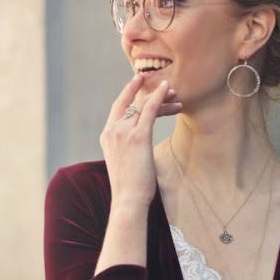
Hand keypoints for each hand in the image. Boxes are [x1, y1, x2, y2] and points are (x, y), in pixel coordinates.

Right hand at [100, 74, 182, 208]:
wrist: (127, 199)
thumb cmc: (129, 186)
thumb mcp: (124, 162)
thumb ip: (127, 148)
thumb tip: (139, 146)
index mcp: (107, 136)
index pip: (118, 108)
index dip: (128, 93)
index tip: (140, 84)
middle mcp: (112, 131)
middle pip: (129, 101)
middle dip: (142, 87)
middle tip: (158, 80)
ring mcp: (123, 133)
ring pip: (142, 104)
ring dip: (158, 95)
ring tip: (173, 93)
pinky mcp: (138, 137)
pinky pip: (149, 109)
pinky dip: (159, 96)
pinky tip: (169, 89)